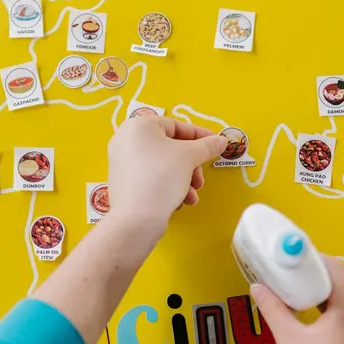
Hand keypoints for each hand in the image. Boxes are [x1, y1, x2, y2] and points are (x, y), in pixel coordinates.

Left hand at [106, 116, 226, 231]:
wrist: (137, 218)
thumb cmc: (161, 177)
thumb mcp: (190, 156)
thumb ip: (208, 146)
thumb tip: (221, 140)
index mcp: (138, 126)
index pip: (175, 126)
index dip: (199, 136)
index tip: (216, 144)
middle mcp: (126, 141)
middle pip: (170, 148)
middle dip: (191, 166)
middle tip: (200, 180)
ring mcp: (122, 163)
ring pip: (164, 166)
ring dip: (184, 180)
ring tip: (191, 195)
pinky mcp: (124, 183)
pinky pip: (152, 178)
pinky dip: (168, 187)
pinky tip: (178, 202)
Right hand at [250, 257, 343, 343]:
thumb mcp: (288, 340)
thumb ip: (274, 308)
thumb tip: (257, 286)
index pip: (336, 270)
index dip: (313, 259)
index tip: (290, 255)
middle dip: (318, 272)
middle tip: (289, 269)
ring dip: (324, 288)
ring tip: (295, 286)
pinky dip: (330, 305)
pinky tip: (308, 308)